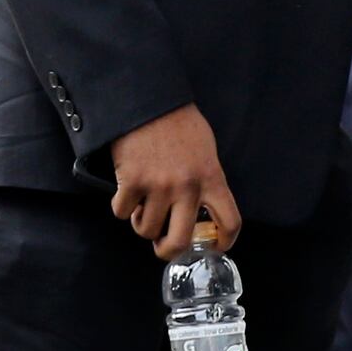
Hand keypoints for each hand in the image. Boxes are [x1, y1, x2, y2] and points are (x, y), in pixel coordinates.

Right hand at [108, 103, 239, 259]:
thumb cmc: (178, 123)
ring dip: (142, 224)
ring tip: (143, 208)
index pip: (230, 221)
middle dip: (168, 251)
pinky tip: (126, 194)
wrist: (148, 99)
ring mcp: (159, 185)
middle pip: (180, 241)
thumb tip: (199, 211)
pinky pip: (122, 212)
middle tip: (163, 246)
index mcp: (212, 178)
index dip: (224, 242)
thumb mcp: (205, 151)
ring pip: (147, 230)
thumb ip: (206, 181)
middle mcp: (188, 187)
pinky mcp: (132, 180)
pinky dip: (122, 207)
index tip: (214, 247)